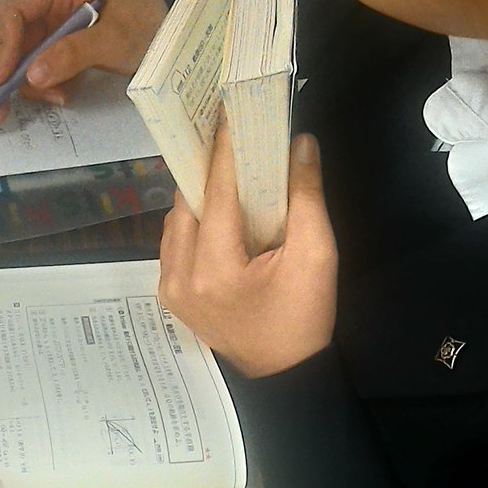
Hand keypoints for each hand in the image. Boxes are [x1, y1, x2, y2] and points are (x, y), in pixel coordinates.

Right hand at [0, 0, 167, 124]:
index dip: (4, 45)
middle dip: (12, 74)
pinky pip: (39, 68)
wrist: (167, 31)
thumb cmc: (144, 23)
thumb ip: (72, 54)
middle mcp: (46, 6)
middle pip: (12, 40)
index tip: (3, 79)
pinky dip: (46, 85)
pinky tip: (64, 93)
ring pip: (22, 60)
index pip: (11, 12)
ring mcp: (51, 28)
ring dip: (34, 84)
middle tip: (2, 110)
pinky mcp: (58, 48)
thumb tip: (33, 75)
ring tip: (60, 97)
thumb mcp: (112, 39)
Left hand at [158, 122, 337, 376]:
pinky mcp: (170, 293)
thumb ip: (306, 197)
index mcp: (214, 269)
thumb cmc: (303, 318)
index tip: (229, 113)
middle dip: (210, 170)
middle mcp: (180, 275)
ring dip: (201, 195)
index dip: (224, 150)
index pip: (216, 192)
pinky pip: (176, 242)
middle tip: (230, 136)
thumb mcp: (317, 257)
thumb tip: (299, 144)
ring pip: (177, 220)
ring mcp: (170, 287)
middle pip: (189, 203)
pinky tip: (218, 208)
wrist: (283, 374)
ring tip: (226, 168)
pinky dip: (195, 220)